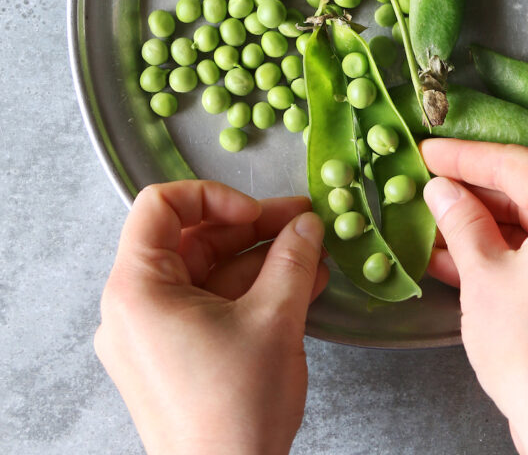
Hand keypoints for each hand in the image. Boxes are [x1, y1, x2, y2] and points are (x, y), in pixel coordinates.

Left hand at [95, 180, 327, 454]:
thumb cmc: (235, 408)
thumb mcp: (274, 319)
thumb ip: (292, 259)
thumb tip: (307, 223)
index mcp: (137, 289)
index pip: (161, 206)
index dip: (212, 197)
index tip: (257, 214)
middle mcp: (135, 308)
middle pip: (192, 239)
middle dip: (254, 229)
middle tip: (304, 221)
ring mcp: (153, 336)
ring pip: (209, 273)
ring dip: (263, 260)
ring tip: (315, 255)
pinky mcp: (174, 360)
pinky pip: (211, 306)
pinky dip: (252, 292)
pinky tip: (302, 285)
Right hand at [420, 139, 527, 454]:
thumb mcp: (484, 274)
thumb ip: (461, 221)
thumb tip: (442, 191)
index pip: (516, 164)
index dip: (464, 157)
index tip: (428, 151)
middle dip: (473, 192)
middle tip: (428, 185)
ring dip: (484, 225)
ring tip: (432, 223)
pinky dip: (506, 252)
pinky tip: (457, 257)